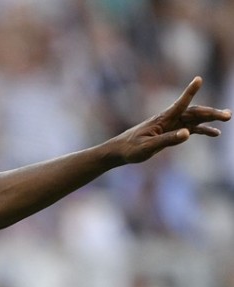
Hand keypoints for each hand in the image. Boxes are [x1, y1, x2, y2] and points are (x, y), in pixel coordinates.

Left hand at [112, 76, 229, 164]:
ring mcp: (171, 125)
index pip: (179, 104)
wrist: (119, 151)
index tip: (198, 79)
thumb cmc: (131, 149)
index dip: (189, 92)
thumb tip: (188, 134)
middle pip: (194, 112)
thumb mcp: (148, 147)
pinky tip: (215, 133)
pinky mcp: (171, 132)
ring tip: (227, 118)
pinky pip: (191, 129)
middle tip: (227, 115)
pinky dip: (203, 130)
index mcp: (162, 119)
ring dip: (211, 119)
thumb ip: (168, 140)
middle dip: (211, 113)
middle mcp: (169, 119)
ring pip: (195, 119)